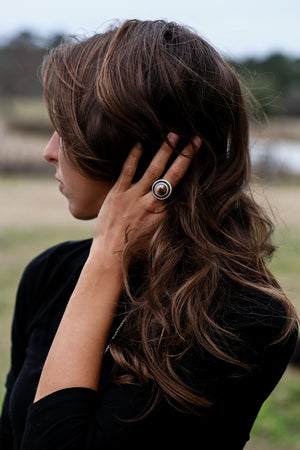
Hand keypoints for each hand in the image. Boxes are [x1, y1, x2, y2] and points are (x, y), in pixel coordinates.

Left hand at [90, 133, 200, 263]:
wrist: (108, 258)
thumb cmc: (134, 252)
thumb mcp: (158, 240)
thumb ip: (168, 223)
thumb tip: (179, 210)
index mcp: (163, 215)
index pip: (180, 190)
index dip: (191, 173)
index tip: (199, 157)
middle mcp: (150, 203)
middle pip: (172, 176)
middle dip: (185, 156)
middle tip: (194, 139)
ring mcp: (133, 197)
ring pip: (152, 170)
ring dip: (164, 151)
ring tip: (172, 134)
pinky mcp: (116, 194)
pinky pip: (126, 172)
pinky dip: (133, 157)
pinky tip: (139, 143)